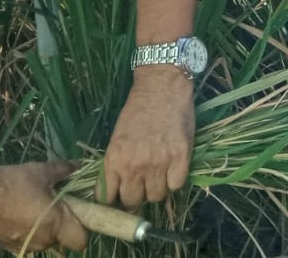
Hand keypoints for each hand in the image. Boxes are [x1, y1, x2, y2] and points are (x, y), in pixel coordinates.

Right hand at [0, 161, 88, 253]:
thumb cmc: (13, 184)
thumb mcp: (42, 171)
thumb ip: (64, 170)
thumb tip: (78, 165)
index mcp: (56, 224)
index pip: (81, 241)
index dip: (83, 228)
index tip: (79, 212)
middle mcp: (43, 241)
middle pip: (62, 240)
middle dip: (62, 225)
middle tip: (57, 204)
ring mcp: (24, 246)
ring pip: (44, 241)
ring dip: (44, 228)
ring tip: (35, 207)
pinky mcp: (8, 247)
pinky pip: (26, 241)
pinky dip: (27, 231)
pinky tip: (18, 214)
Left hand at [103, 66, 194, 207]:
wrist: (161, 86)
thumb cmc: (137, 109)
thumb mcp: (117, 138)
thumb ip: (116, 164)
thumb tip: (118, 187)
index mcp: (114, 160)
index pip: (107, 198)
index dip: (114, 198)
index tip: (120, 193)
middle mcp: (134, 166)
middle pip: (132, 201)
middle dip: (136, 195)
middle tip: (142, 183)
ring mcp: (159, 163)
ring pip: (156, 196)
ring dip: (157, 188)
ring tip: (159, 173)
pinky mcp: (180, 158)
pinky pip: (176, 186)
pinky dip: (175, 180)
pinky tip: (173, 167)